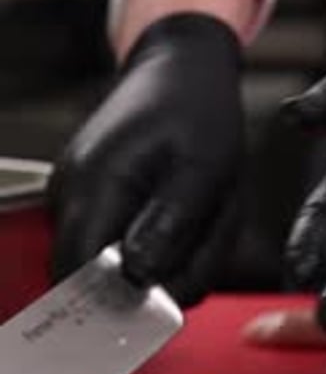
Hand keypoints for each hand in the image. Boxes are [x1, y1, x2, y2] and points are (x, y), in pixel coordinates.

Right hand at [49, 13, 243, 305]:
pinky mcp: (85, 199)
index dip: (118, 303)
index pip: (79, 274)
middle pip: (89, 278)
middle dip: (146, 284)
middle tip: (197, 252)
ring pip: (103, 265)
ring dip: (153, 264)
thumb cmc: (199, 115)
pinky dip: (149, 247)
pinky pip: (110, 244)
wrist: (180, 71)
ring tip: (195, 225)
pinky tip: (179, 220)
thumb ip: (172, 229)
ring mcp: (73, 195)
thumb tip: (139, 277)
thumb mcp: (205, 172)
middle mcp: (71, 192)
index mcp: (96, 184)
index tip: (167, 302)